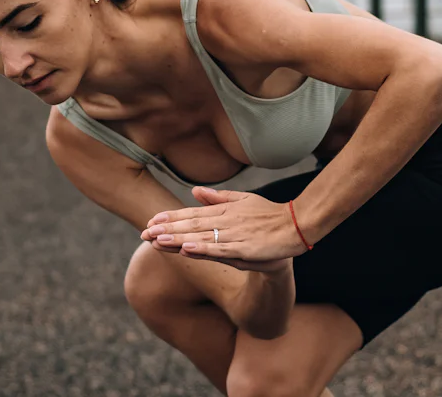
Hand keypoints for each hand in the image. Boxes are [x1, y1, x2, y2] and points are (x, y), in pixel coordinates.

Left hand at [140, 187, 307, 270]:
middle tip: (144, 233)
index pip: (192, 214)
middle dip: (167, 229)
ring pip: (201, 237)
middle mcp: (227, 220)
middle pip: (192, 225)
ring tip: (157, 240)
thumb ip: (218, 197)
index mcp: (225, 210)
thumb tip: (195, 191)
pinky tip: (186, 249)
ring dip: (178, 239)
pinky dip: (203, 249)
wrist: (297, 228)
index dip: (171, 217)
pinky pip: (220, 250)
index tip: (151, 220)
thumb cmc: (269, 215)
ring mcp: (235, 234)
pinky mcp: (245, 248)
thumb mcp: (243, 201)